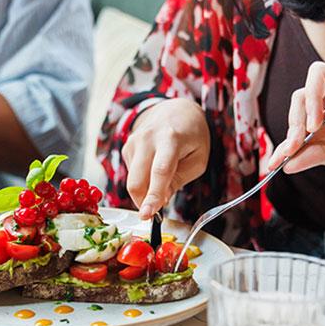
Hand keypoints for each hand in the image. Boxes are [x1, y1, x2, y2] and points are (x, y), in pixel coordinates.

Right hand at [123, 98, 210, 219]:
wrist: (176, 111)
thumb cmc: (192, 136)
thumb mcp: (198, 160)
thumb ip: (178, 181)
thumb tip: (159, 201)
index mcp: (170, 139)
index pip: (159, 171)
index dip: (153, 195)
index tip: (147, 215)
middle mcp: (147, 138)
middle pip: (137, 180)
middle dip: (142, 202)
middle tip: (154, 213)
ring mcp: (133, 142)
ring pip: (132, 180)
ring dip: (145, 191)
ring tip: (163, 180)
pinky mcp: (126, 147)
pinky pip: (132, 174)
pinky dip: (143, 180)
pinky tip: (154, 168)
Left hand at [268, 53, 324, 184]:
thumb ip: (320, 155)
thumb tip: (286, 163)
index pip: (301, 117)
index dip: (287, 138)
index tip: (276, 162)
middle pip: (303, 92)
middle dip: (294, 119)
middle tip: (298, 142)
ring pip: (320, 73)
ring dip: (311, 98)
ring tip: (319, 124)